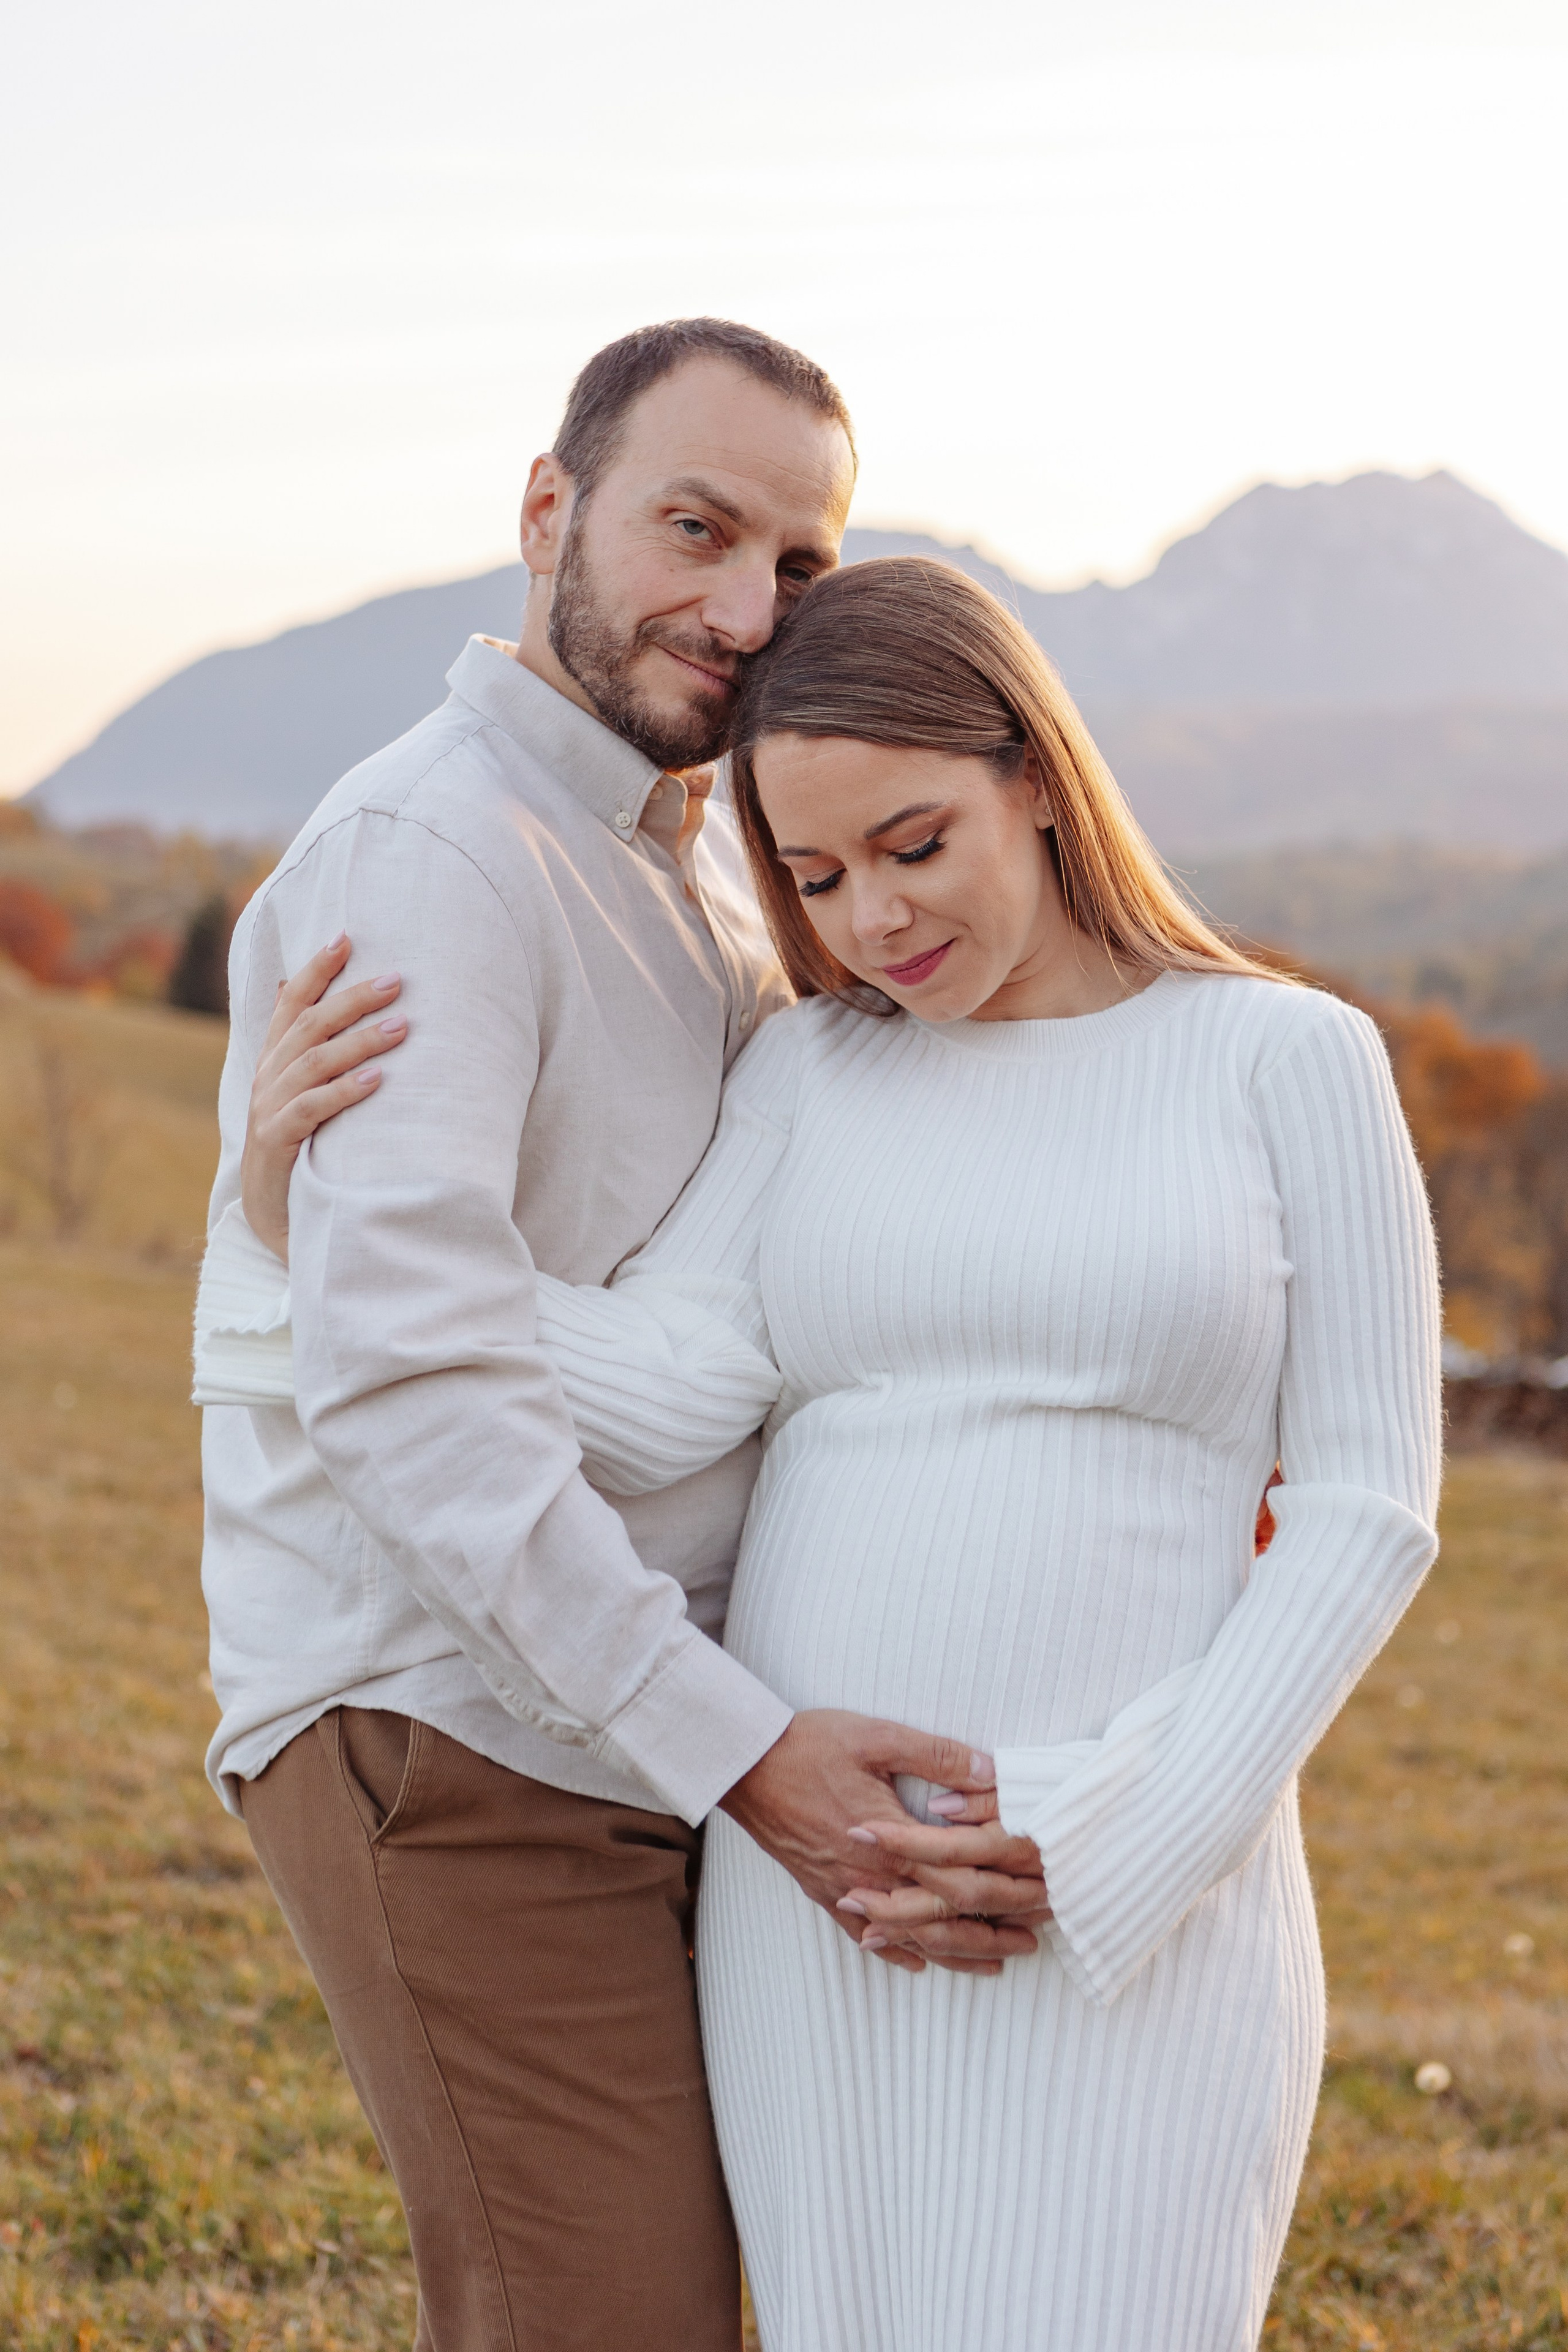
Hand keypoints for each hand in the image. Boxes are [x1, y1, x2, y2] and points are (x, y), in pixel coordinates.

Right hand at [241, 937, 406, 1260]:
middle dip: (352, 999)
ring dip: (359, 1041)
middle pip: (308, 1025)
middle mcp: (267, 1078)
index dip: (316, 969)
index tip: (346, 937)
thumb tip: (308, 1001)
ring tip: (402, 1027)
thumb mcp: (302, 1096)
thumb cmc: (299, 1150)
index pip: (290, 1002)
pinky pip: (311, 1109)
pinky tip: (377, 1079)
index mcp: (274, 1060)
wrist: (272, 1218)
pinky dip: (345, 1091)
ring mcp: (268, 1110)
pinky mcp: (277, 1143)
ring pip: (314, 1062)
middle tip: (397, 981)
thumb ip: (310, 1053)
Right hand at [720, 1710, 1041, 1976]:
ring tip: (996, 1962)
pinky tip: (920, 1963)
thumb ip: (936, 1756)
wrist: (745, 1766)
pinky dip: (898, 1952)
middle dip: (995, 1930)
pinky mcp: (824, 1892)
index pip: (964, 1876)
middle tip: (1037, 1937)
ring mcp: (847, 1890)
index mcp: (895, 1840)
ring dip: (957, 1951)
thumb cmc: (809, 1744)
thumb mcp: (877, 1737)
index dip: (1008, 1889)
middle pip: (946, 1916)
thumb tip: (990, 1771)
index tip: (1043, 1895)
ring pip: (911, 1935)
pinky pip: (866, 1936)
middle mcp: (874, 1876)